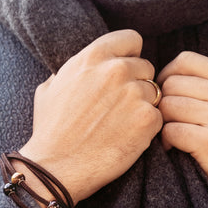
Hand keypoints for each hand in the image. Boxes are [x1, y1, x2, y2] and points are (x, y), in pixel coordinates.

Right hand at [19, 30, 162, 203]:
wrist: (56, 167)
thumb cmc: (50, 131)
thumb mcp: (49, 90)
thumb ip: (71, 71)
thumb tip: (82, 70)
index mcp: (93, 57)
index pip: (131, 40)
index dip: (129, 56)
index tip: (124, 73)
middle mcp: (116, 70)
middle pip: (145, 68)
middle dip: (135, 84)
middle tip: (117, 108)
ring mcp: (134, 94)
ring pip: (153, 93)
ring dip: (141, 107)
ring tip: (119, 127)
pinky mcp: (147, 120)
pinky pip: (158, 117)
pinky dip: (146, 128)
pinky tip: (125, 139)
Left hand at [157, 51, 207, 204]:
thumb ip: (201, 90)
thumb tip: (160, 80)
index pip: (186, 60)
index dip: (166, 76)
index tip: (166, 96)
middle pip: (170, 85)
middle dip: (162, 105)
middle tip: (169, 123)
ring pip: (167, 106)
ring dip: (163, 124)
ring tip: (174, 137)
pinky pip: (170, 130)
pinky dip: (167, 141)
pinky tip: (175, 149)